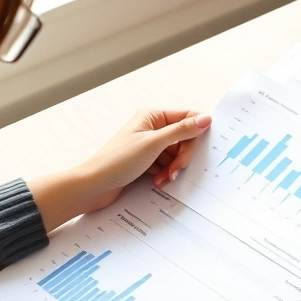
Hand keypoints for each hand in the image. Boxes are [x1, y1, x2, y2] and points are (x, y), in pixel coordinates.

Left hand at [83, 109, 211, 208]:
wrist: (95, 185)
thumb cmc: (118, 160)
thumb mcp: (154, 144)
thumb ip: (182, 130)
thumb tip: (206, 118)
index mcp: (153, 116)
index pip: (187, 117)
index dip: (195, 134)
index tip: (198, 151)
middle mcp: (151, 127)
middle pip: (183, 138)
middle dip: (182, 157)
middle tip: (175, 170)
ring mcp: (149, 144)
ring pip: (175, 154)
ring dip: (173, 168)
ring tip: (162, 179)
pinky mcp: (146, 160)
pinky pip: (166, 164)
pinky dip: (165, 173)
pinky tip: (158, 181)